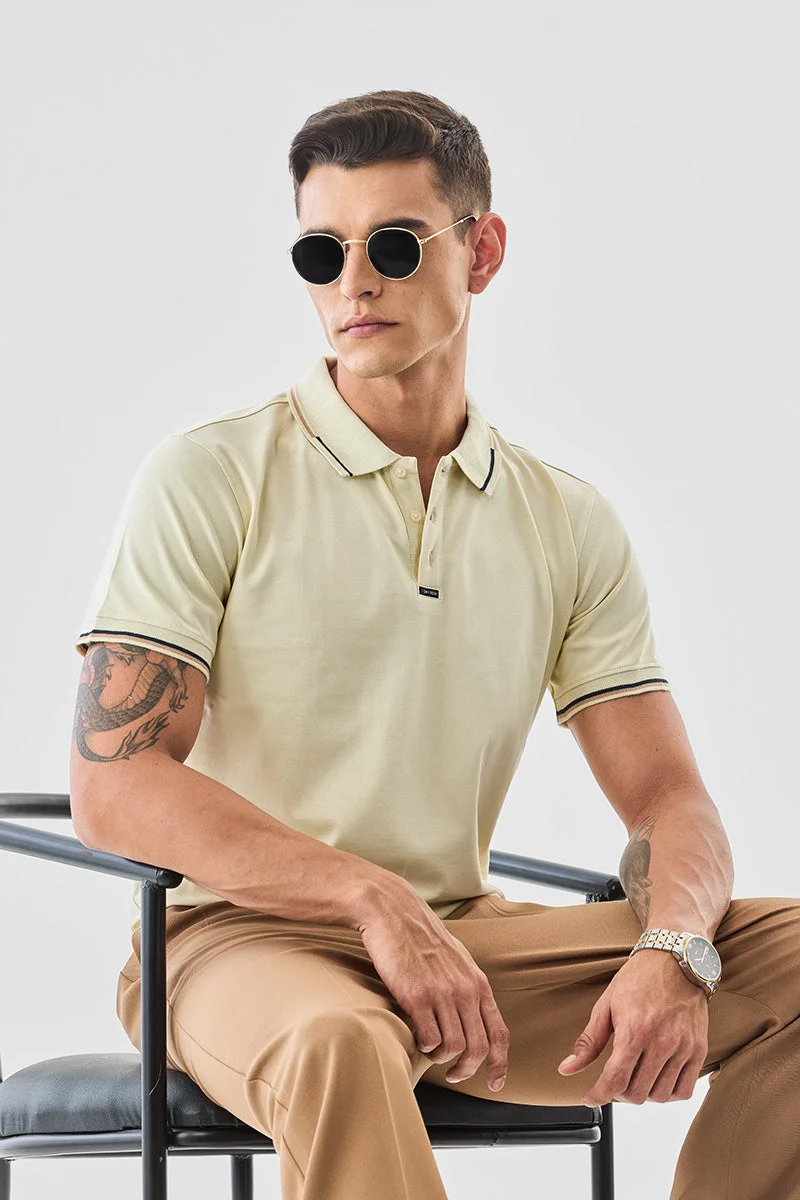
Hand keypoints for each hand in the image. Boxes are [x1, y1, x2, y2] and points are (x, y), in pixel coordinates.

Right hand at [358, 886, 509, 1091]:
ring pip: (454, 1047)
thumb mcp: (457, 960)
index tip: (495, 1083)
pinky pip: (429, 1038)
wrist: (393, 912)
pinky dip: (424, 1046)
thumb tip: (472, 1016)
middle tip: (453, 1074)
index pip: (499, 1032)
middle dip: (467, 1070)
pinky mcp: (416, 995)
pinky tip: (417, 1038)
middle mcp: (465, 990)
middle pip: (478, 1048)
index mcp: (478, 982)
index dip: (500, 1063)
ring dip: (442, 1058)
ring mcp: (442, 993)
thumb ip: (467, 987)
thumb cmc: (421, 936)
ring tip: (431, 1052)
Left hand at [557, 950, 708, 1105]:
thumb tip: (567, 1068)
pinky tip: (656, 1078)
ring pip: (660, 1096)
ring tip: (635, 1076)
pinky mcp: (699, 1050)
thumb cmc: (639, 978)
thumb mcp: (606, 1004)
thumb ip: (589, 1042)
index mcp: (635, 1030)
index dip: (598, 1095)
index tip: (591, 1097)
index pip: (615, 1080)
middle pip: (636, 1093)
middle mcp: (662, 1042)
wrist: (676, 959)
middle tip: (614, 1079)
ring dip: (642, 1094)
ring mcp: (684, 1048)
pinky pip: (684, 1090)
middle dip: (618, 1093)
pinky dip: (667, 1093)